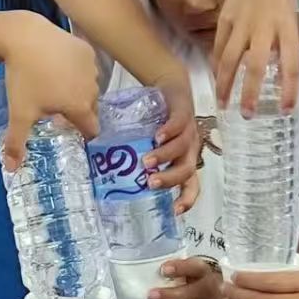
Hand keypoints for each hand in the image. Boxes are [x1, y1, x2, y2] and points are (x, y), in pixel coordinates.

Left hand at [1, 12, 100, 169]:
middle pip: (91, 108)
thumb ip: (17, 143)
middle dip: (78, 111)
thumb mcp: (19, 113)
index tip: (70, 131)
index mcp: (80, 107)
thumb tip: (12, 170)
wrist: (25, 37)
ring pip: (90, 86)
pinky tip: (59, 66)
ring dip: (79, 90)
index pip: (92, 129)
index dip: (83, 134)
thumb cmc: (24, 78)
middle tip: (58, 109)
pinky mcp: (87, 49)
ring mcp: (92, 67)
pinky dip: (77, 70)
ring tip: (56, 85)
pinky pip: (86, 67)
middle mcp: (93, 88)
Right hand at [144, 73, 199, 212]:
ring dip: (165, 156)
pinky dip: (169, 131)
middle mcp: (190, 149)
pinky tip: (157, 136)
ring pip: (182, 148)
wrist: (171, 88)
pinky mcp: (184, 112)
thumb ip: (137, 159)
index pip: (192, 185)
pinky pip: (179, 123)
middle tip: (150, 183)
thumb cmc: (159, 122)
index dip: (186, 199)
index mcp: (185, 160)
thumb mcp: (151, 144)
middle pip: (187, 170)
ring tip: (146, 160)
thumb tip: (106, 173)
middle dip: (170, 179)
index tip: (174, 211)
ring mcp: (189, 130)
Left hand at [150, 257, 224, 298]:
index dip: (179, 268)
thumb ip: (175, 271)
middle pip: (193, 294)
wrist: (222, 296)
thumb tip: (145, 274)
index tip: (163, 270)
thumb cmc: (197, 280)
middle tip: (151, 296)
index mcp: (204, 272)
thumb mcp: (190, 269)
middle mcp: (210, 291)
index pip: (194, 268)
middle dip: (170, 296)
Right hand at [212, 0, 298, 113]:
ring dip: (225, 84)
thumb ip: (283, 45)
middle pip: (257, 66)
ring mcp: (242, 22)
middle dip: (250, 93)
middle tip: (247, 115)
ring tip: (222, 103)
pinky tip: (215, 78)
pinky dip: (216, 64)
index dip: (290, 89)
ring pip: (231, 58)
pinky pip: (219, 46)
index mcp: (287, 28)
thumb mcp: (291, 18)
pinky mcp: (225, 17)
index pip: (292, 64)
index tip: (287, 110)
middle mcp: (264, 27)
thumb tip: (276, 77)